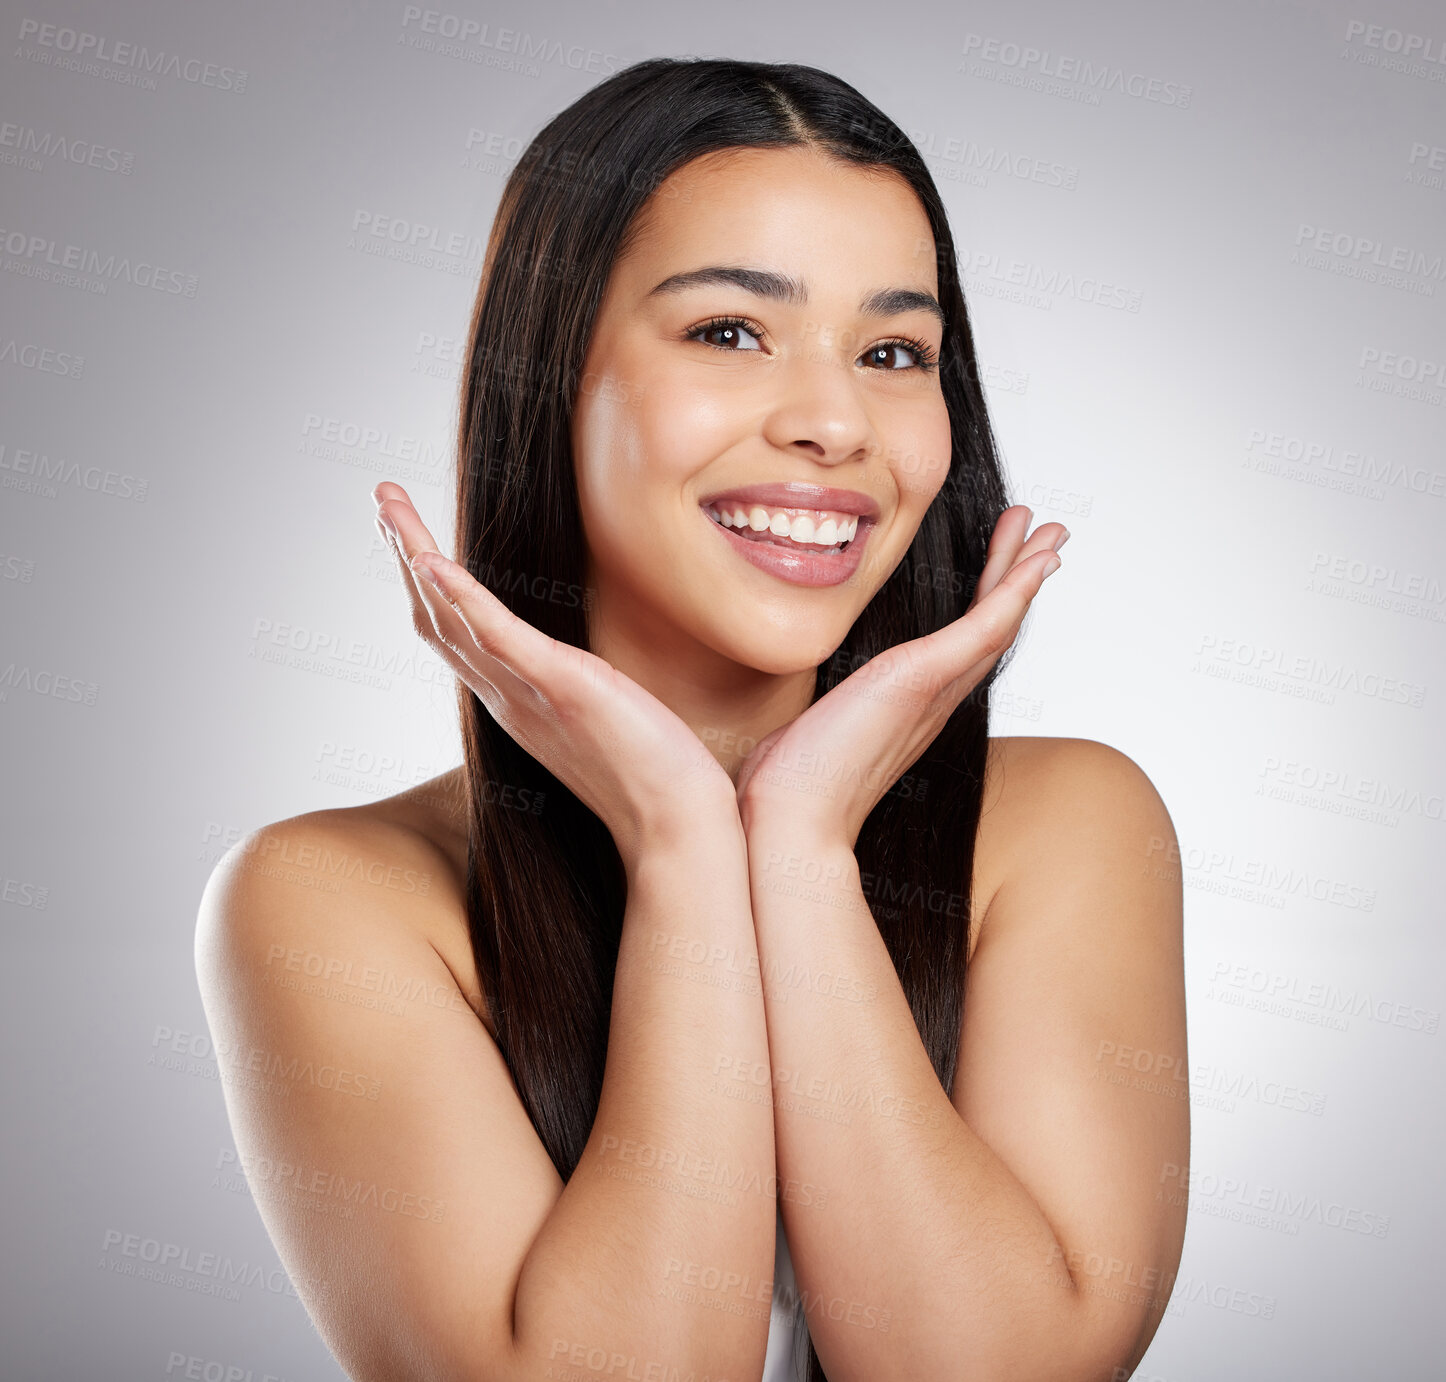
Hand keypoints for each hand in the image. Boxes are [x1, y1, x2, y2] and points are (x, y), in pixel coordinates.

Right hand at [372, 481, 738, 866]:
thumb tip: (590, 672)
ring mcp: (527, 693)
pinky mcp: (561, 686)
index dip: (426, 585)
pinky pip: (497, 638)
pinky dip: (462, 598)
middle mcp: (508, 697)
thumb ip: (576, 691)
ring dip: (415, 555)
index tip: (408, 537)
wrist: (678, 824)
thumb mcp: (600, 719)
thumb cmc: (653, 778)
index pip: (456, 634)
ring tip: (389, 503)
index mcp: (516, 700)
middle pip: (436, 616)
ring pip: (451, 617)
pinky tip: (432, 562)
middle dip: (404, 554)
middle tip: (381, 497)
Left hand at [734, 506, 1066, 849]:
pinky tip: (1036, 561)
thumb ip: (812, 713)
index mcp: (908, 711)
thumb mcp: (803, 730)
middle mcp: (933, 704)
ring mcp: (934, 693)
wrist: (788, 815)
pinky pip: (984, 628)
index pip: (956, 647)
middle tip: (1047, 537)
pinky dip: (1013, 593)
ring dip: (1025, 574)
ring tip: (1051, 531)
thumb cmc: (785, 785)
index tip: (1002, 566)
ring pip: (998, 623)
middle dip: (1017, 581)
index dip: (983, 605)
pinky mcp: (924, 680)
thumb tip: (789, 712)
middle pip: (991, 631)